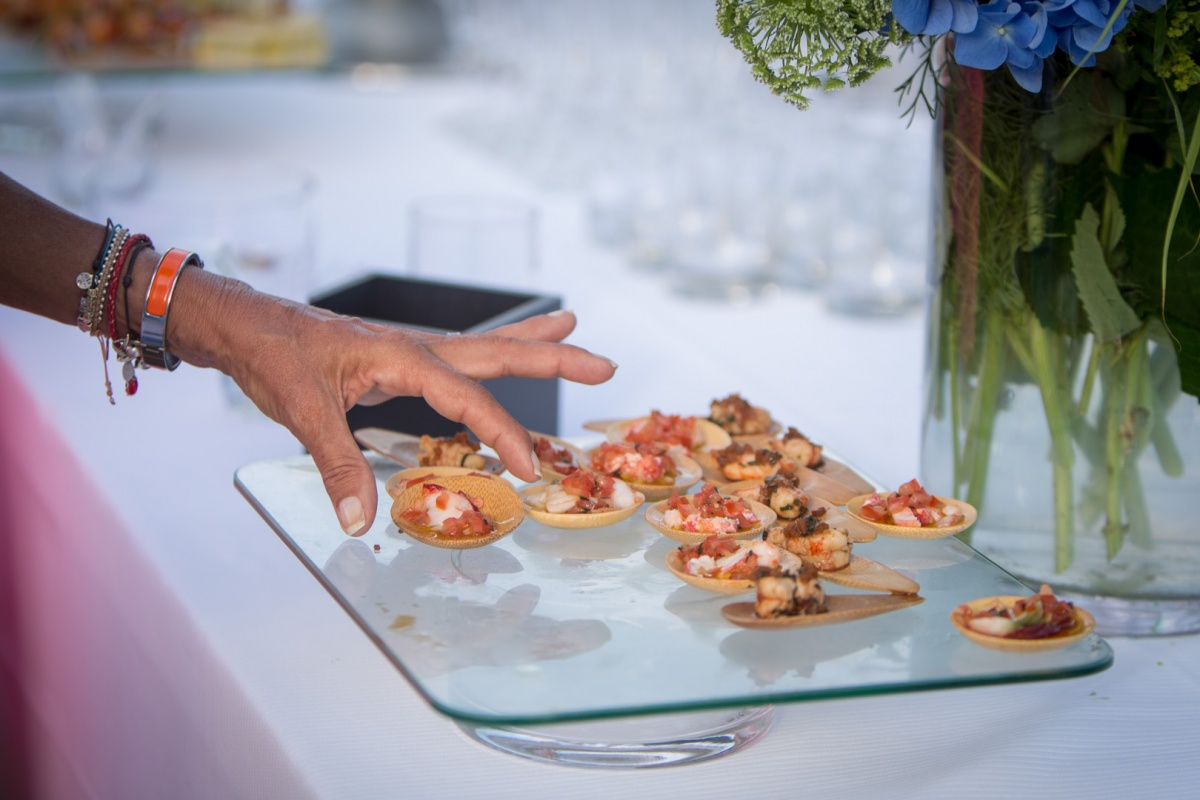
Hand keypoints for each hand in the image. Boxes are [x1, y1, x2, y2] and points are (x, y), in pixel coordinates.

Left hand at [172, 273, 615, 534]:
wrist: (247, 325)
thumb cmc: (274, 357)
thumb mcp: (304, 412)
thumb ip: (336, 466)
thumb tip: (357, 522)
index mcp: (403, 356)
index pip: (468, 398)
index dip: (501, 433)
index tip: (528, 467)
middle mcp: (418, 348)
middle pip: (499, 353)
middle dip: (553, 358)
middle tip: (604, 363)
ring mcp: (413, 350)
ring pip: (486, 346)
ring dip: (531, 344)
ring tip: (573, 331)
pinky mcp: (402, 359)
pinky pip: (462, 358)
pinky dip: (493, 354)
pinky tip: (504, 356)